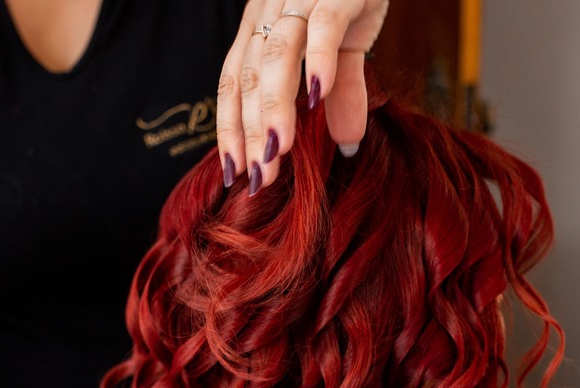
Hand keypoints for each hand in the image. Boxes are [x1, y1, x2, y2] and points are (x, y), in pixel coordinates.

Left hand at [216, 0, 388, 194]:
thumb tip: (349, 145)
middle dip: (250, 132)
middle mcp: (271, 14)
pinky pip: (324, 27)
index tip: (234, 174)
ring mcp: (302, 1)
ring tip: (278, 151)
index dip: (231, 130)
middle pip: (248, 77)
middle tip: (258, 178)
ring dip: (274, 107)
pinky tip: (318, 97)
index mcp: (263, 28)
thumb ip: (341, 92)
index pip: (234, 84)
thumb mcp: (345, 44)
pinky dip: (320, 61)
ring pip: (277, 56)